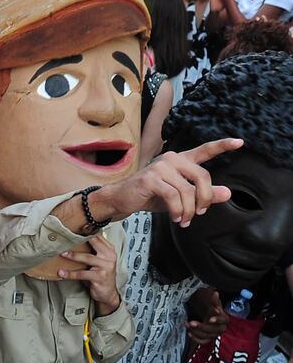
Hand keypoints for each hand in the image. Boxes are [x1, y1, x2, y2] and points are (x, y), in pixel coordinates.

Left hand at [58, 233, 119, 313]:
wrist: (108, 293)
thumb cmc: (100, 274)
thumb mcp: (99, 260)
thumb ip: (93, 249)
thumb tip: (75, 237)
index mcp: (109, 250)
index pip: (97, 236)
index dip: (85, 231)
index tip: (72, 227)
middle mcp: (109, 256)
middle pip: (93, 243)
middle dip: (78, 239)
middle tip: (65, 237)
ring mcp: (106, 267)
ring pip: (86, 258)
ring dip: (72, 256)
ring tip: (62, 254)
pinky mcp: (100, 277)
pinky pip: (82, 274)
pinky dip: (70, 273)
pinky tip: (62, 273)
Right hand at [100, 138, 242, 226]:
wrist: (122, 199)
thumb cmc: (151, 196)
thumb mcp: (181, 197)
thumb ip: (204, 194)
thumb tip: (227, 193)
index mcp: (181, 161)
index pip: (204, 151)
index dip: (222, 146)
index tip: (240, 142)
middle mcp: (172, 159)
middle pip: (202, 176)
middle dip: (205, 198)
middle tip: (199, 213)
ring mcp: (161, 167)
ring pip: (187, 190)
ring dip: (188, 210)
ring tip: (183, 220)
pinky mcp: (151, 178)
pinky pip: (174, 196)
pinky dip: (177, 210)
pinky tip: (176, 218)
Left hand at [186, 288, 227, 343]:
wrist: (210, 317)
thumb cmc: (212, 310)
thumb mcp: (213, 304)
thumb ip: (214, 300)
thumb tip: (215, 293)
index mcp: (224, 319)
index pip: (223, 320)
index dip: (217, 320)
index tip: (210, 319)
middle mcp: (221, 328)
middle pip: (213, 330)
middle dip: (201, 327)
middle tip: (191, 322)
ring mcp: (215, 334)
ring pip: (207, 336)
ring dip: (196, 332)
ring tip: (187, 324)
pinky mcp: (209, 339)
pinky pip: (203, 342)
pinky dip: (196, 339)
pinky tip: (189, 333)